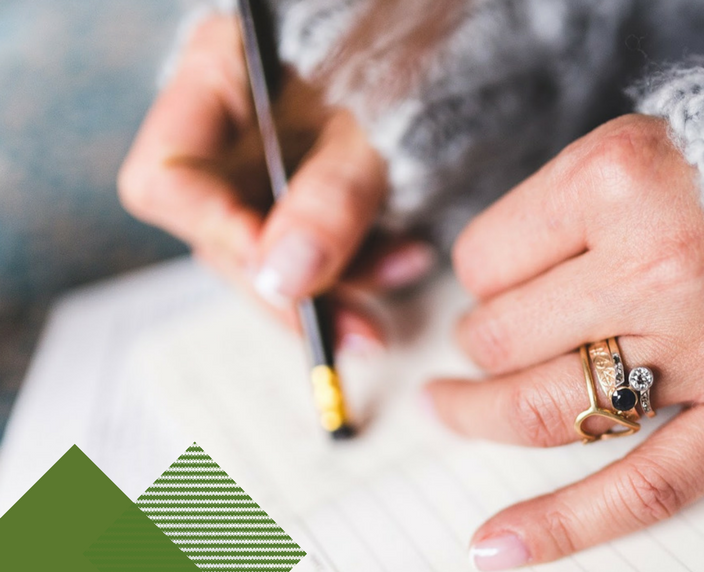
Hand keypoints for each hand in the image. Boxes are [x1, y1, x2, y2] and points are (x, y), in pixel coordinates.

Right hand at [118, 15, 433, 347]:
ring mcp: (269, 166)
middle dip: (294, 290)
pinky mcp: (313, 195)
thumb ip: (331, 195)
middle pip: (224, 237)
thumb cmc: (419, 53)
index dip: (219, 236)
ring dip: (341, 286)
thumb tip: (281, 279)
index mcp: (217, 79)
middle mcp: (231, 130)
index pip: (167, 181)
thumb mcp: (378, 123)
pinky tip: (409, 259)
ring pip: (277, 257)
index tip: (285, 276)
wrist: (474, 44)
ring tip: (407, 272)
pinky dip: (365, 267)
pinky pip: (322, 253)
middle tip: (358, 332)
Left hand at [428, 114, 703, 569]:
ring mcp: (696, 352)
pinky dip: (562, 526)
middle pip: (500, 335)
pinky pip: (639, 487)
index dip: (482, 270)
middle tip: (482, 336)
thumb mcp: (659, 136)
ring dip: (481, 414)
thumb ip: (575, 201)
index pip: (487, 256)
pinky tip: (498, 545)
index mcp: (623, 181)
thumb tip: (494, 277)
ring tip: (450, 408)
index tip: (503, 271)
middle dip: (479, 340)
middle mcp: (654, 267)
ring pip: (541, 408)